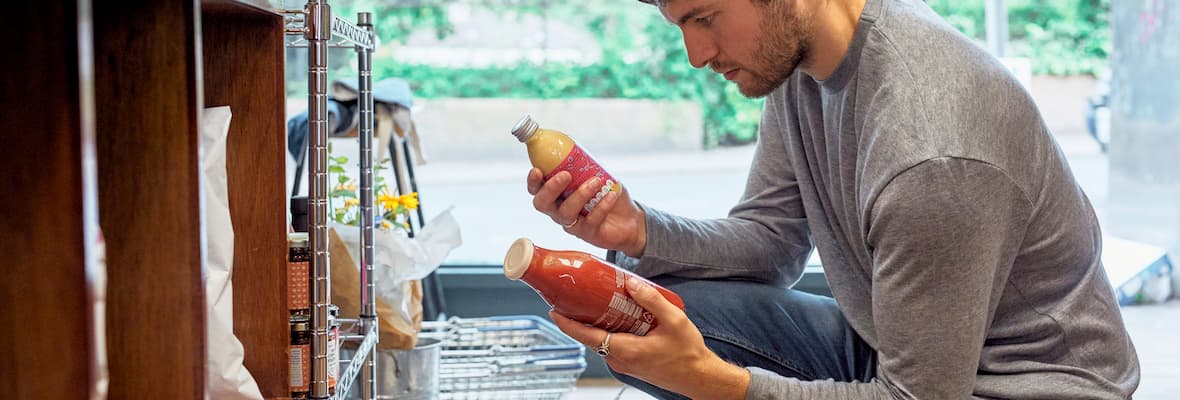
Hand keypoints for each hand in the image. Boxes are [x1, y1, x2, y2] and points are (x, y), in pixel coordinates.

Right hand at [527, 168, 646, 256]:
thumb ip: (584, 165)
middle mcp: (559, 211)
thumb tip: (577, 149)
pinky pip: (590, 220)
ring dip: (580, 194)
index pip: (536, 190)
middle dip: (551, 188)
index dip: (533, 182)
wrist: (629, 220)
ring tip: (596, 182)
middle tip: (566, 175)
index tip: (537, 170)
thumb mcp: (595, 175)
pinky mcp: (588, 233)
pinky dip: (601, 206)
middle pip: (542, 204)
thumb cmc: (607, 195)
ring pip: (566, 212)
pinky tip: (611, 196)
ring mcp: (573, 224)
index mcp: (557, 195)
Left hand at [549, 277, 749, 398]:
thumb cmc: (688, 354)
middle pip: (590, 337)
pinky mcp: (629, 362)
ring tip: (592, 299)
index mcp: (626, 350)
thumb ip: (652, 300)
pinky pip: (611, 344)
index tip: (554, 311)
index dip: (567, 324)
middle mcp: (620, 359)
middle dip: (578, 317)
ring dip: (594, 322)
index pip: (586, 337)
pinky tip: (615, 314)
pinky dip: (606, 329)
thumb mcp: (674, 321)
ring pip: (600, 340)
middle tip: (573, 295)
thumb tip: (632, 284)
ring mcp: (623, 362)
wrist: (699, 376)